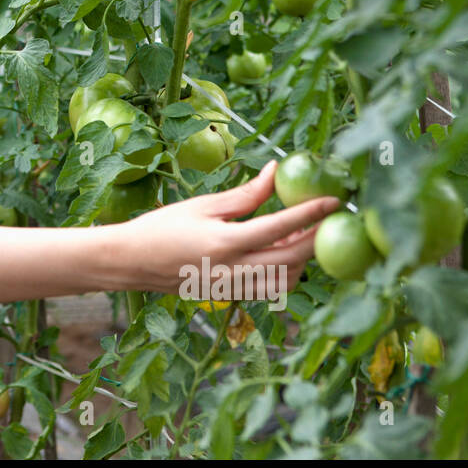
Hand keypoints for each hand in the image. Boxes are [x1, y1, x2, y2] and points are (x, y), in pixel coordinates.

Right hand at [114, 160, 342, 297]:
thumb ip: (245, 194)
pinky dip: (286, 272)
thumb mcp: (202, 205)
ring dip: (303, 257)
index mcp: (225, 242)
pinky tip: (281, 252)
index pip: (281, 227)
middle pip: (294, 258)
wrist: (132, 263)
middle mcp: (233, 270)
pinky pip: (272, 288)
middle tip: (329, 218)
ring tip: (301, 233)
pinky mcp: (231, 295)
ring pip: (287, 278)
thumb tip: (276, 171)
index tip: (335, 200)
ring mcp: (234, 288)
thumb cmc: (161, 227)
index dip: (312, 212)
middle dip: (317, 238)